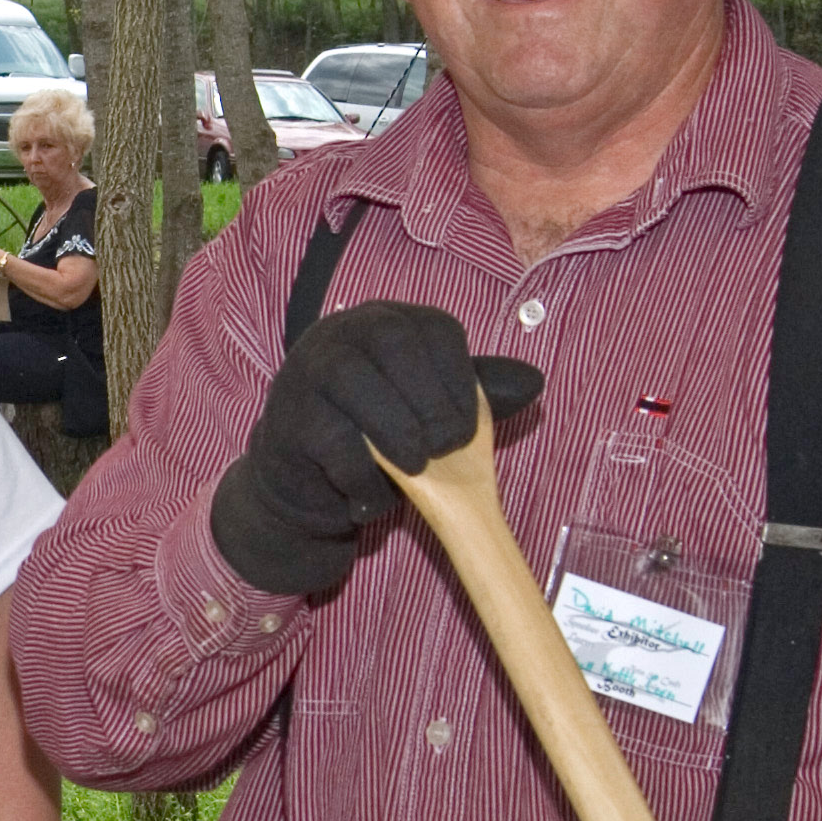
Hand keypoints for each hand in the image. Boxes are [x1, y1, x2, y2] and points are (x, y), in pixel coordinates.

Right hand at [209, 299, 543, 596]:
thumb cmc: (375, 438)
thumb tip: (534, 381)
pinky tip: (374, 497)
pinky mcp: (286, 422)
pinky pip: (330, 441)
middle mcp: (341, 335)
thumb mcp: (427, 410)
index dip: (459, 375)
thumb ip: (474, 393)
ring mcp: (306, 374)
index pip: (432, 327)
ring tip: (416, 468)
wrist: (305, 483)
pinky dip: (362, 476)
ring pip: (354, 381)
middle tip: (448, 448)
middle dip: (431, 399)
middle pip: (393, 340)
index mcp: (384, 323)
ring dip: (398, 431)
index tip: (469, 425)